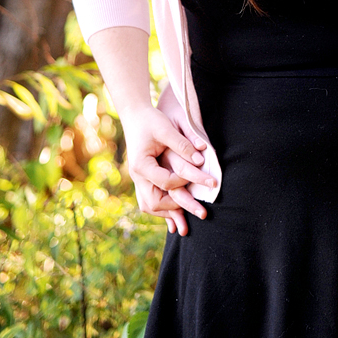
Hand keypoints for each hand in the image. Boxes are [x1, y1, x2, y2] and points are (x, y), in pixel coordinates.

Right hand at [120, 104, 215, 234]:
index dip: (184, 182)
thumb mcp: (166, 129)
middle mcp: (137, 176)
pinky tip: (176, 213)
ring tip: (185, 222)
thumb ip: (182, 144)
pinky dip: (162, 207)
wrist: (135, 115)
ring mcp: (138, 179)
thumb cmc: (151, 120)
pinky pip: (150, 199)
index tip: (203, 179)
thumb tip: (200, 160)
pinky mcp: (143, 178)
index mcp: (141, 165)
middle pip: (153, 202)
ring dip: (167, 213)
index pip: (165, 182)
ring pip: (149, 205)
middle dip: (176, 210)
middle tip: (199, 211)